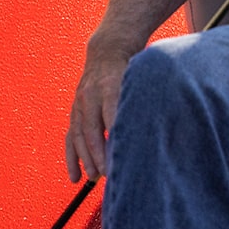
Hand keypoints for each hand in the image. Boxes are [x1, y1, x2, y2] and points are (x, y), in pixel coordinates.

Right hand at [65, 40, 135, 182]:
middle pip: (92, 129)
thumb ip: (144, 98)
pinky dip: (72, 158)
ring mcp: (79, 104)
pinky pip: (69, 138)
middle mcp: (91, 95)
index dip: (115, 135)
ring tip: (93, 178)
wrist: (107, 50)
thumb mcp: (140, 76)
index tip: (122, 155)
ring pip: (78, 136)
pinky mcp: (74, 111)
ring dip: (85, 159)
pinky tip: (76, 176)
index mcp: (110, 85)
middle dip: (99, 153)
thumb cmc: (131, 67)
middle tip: (109, 173)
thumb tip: (158, 125)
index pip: (111, 114)